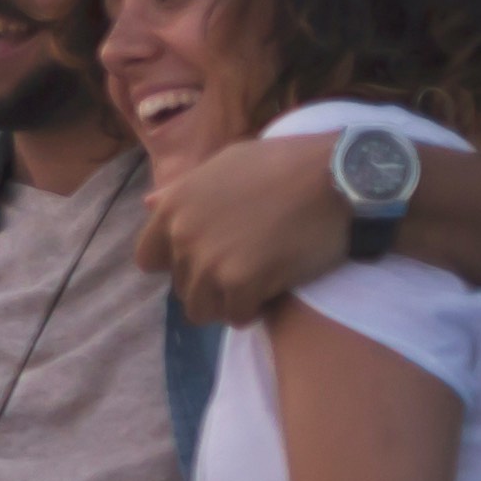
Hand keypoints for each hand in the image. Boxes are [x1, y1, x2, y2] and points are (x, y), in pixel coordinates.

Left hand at [136, 133, 356, 326]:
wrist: (332, 177)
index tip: (204, 259)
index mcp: (173, 207)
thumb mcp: (223, 165)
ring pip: (202, 309)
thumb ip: (183, 191)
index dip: (175, 264)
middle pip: (181, 287)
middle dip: (207, 283)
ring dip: (226, 302)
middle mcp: (182, 236)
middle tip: (242, 268)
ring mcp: (209, 261)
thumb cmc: (281, 164)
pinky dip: (251, 311)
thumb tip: (148, 204)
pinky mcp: (241, 283)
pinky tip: (269, 294)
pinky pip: (236, 316)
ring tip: (254, 285)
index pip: (148, 260)